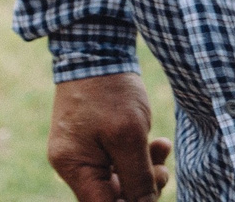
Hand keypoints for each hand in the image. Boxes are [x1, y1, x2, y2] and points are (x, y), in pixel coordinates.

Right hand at [48, 73, 171, 201]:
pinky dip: (138, 155)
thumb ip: (137, 178)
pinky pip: (116, 160)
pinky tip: (157, 142)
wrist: (96, 47)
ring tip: (162, 149)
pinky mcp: (91, 139)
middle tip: (163, 171)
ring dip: (144, 170)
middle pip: (112, 195)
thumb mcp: (129, 136)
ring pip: (118, 178)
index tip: (154, 191)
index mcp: (73, 166)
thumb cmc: (108, 90)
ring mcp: (80, 150)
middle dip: (142, 187)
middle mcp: (71, 163)